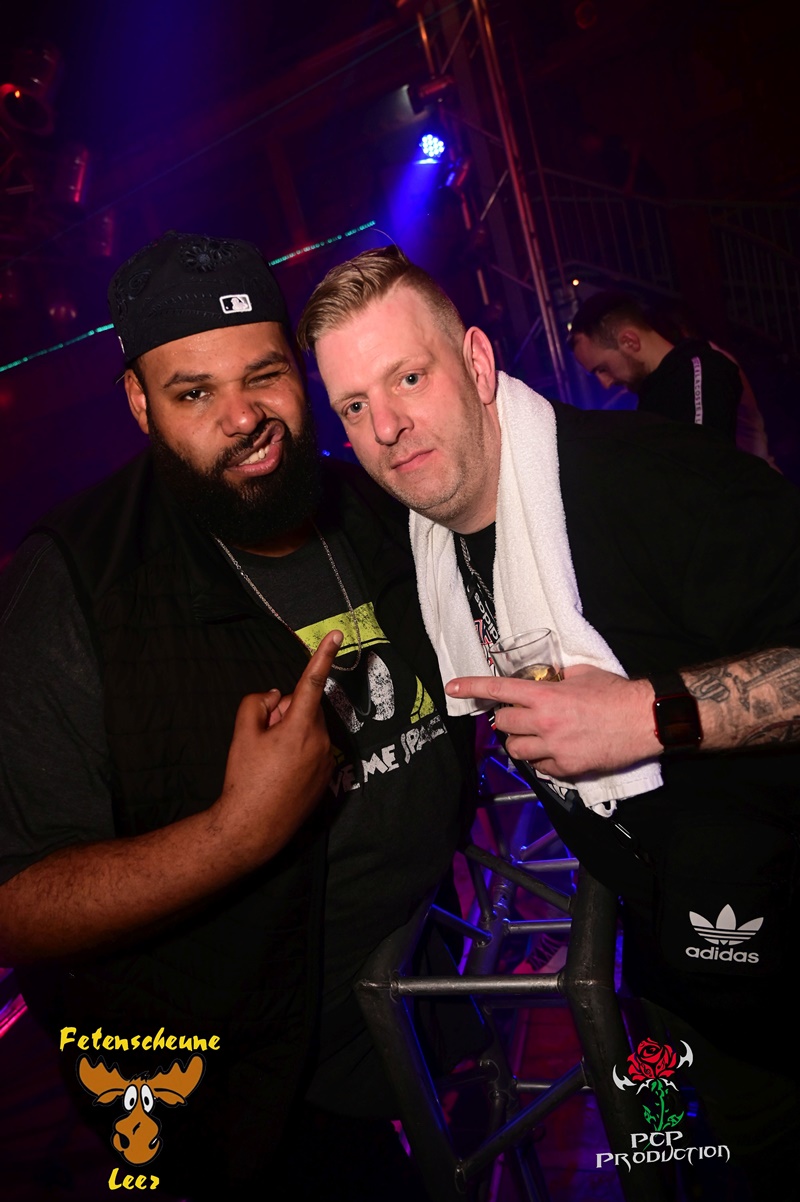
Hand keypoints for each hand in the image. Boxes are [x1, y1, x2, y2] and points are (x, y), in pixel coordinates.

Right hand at [216, 630, 341, 859]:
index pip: (312, 682)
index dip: (323, 655)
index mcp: (300, 727)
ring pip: (308, 730)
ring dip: (290, 735)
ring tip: (270, 762)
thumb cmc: (245, 778)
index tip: (337, 634)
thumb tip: (275, 696)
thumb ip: (257, 703)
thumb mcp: (242, 734)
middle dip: (285, 715)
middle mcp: (321, 741)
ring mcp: (327, 761)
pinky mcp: (327, 777)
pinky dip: (297, 753)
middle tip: (263, 739)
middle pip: (304, 709)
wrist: (253, 827)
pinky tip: (280, 774)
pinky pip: (313, 750)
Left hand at [446, 664, 659, 776]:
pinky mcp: (566, 769)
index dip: (471, 688)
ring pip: (514, 749)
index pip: (498, 690)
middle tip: (523, 714)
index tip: (452, 688)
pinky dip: (540, 760)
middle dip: (507, 718)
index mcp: (545, 695)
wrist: (644, 721)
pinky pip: (538, 768)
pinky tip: (555, 750)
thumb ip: (557, 677)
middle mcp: (543, 723)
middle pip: (502, 723)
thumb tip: (545, 678)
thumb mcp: (582, 674)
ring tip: (536, 735)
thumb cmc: (616, 693)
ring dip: (519, 741)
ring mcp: (553, 749)